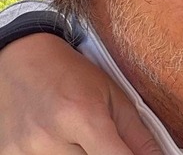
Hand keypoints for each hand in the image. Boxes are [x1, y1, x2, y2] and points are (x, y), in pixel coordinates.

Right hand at [0, 34, 162, 153]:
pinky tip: (57, 139)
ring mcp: (25, 149)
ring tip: (77, 134)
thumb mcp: (116, 97)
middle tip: (101, 136)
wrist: (23, 59)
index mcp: (82, 116)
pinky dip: (60, 154)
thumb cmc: (73, 74)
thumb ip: (139, 135)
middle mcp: (49, 136)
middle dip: (105, 152)